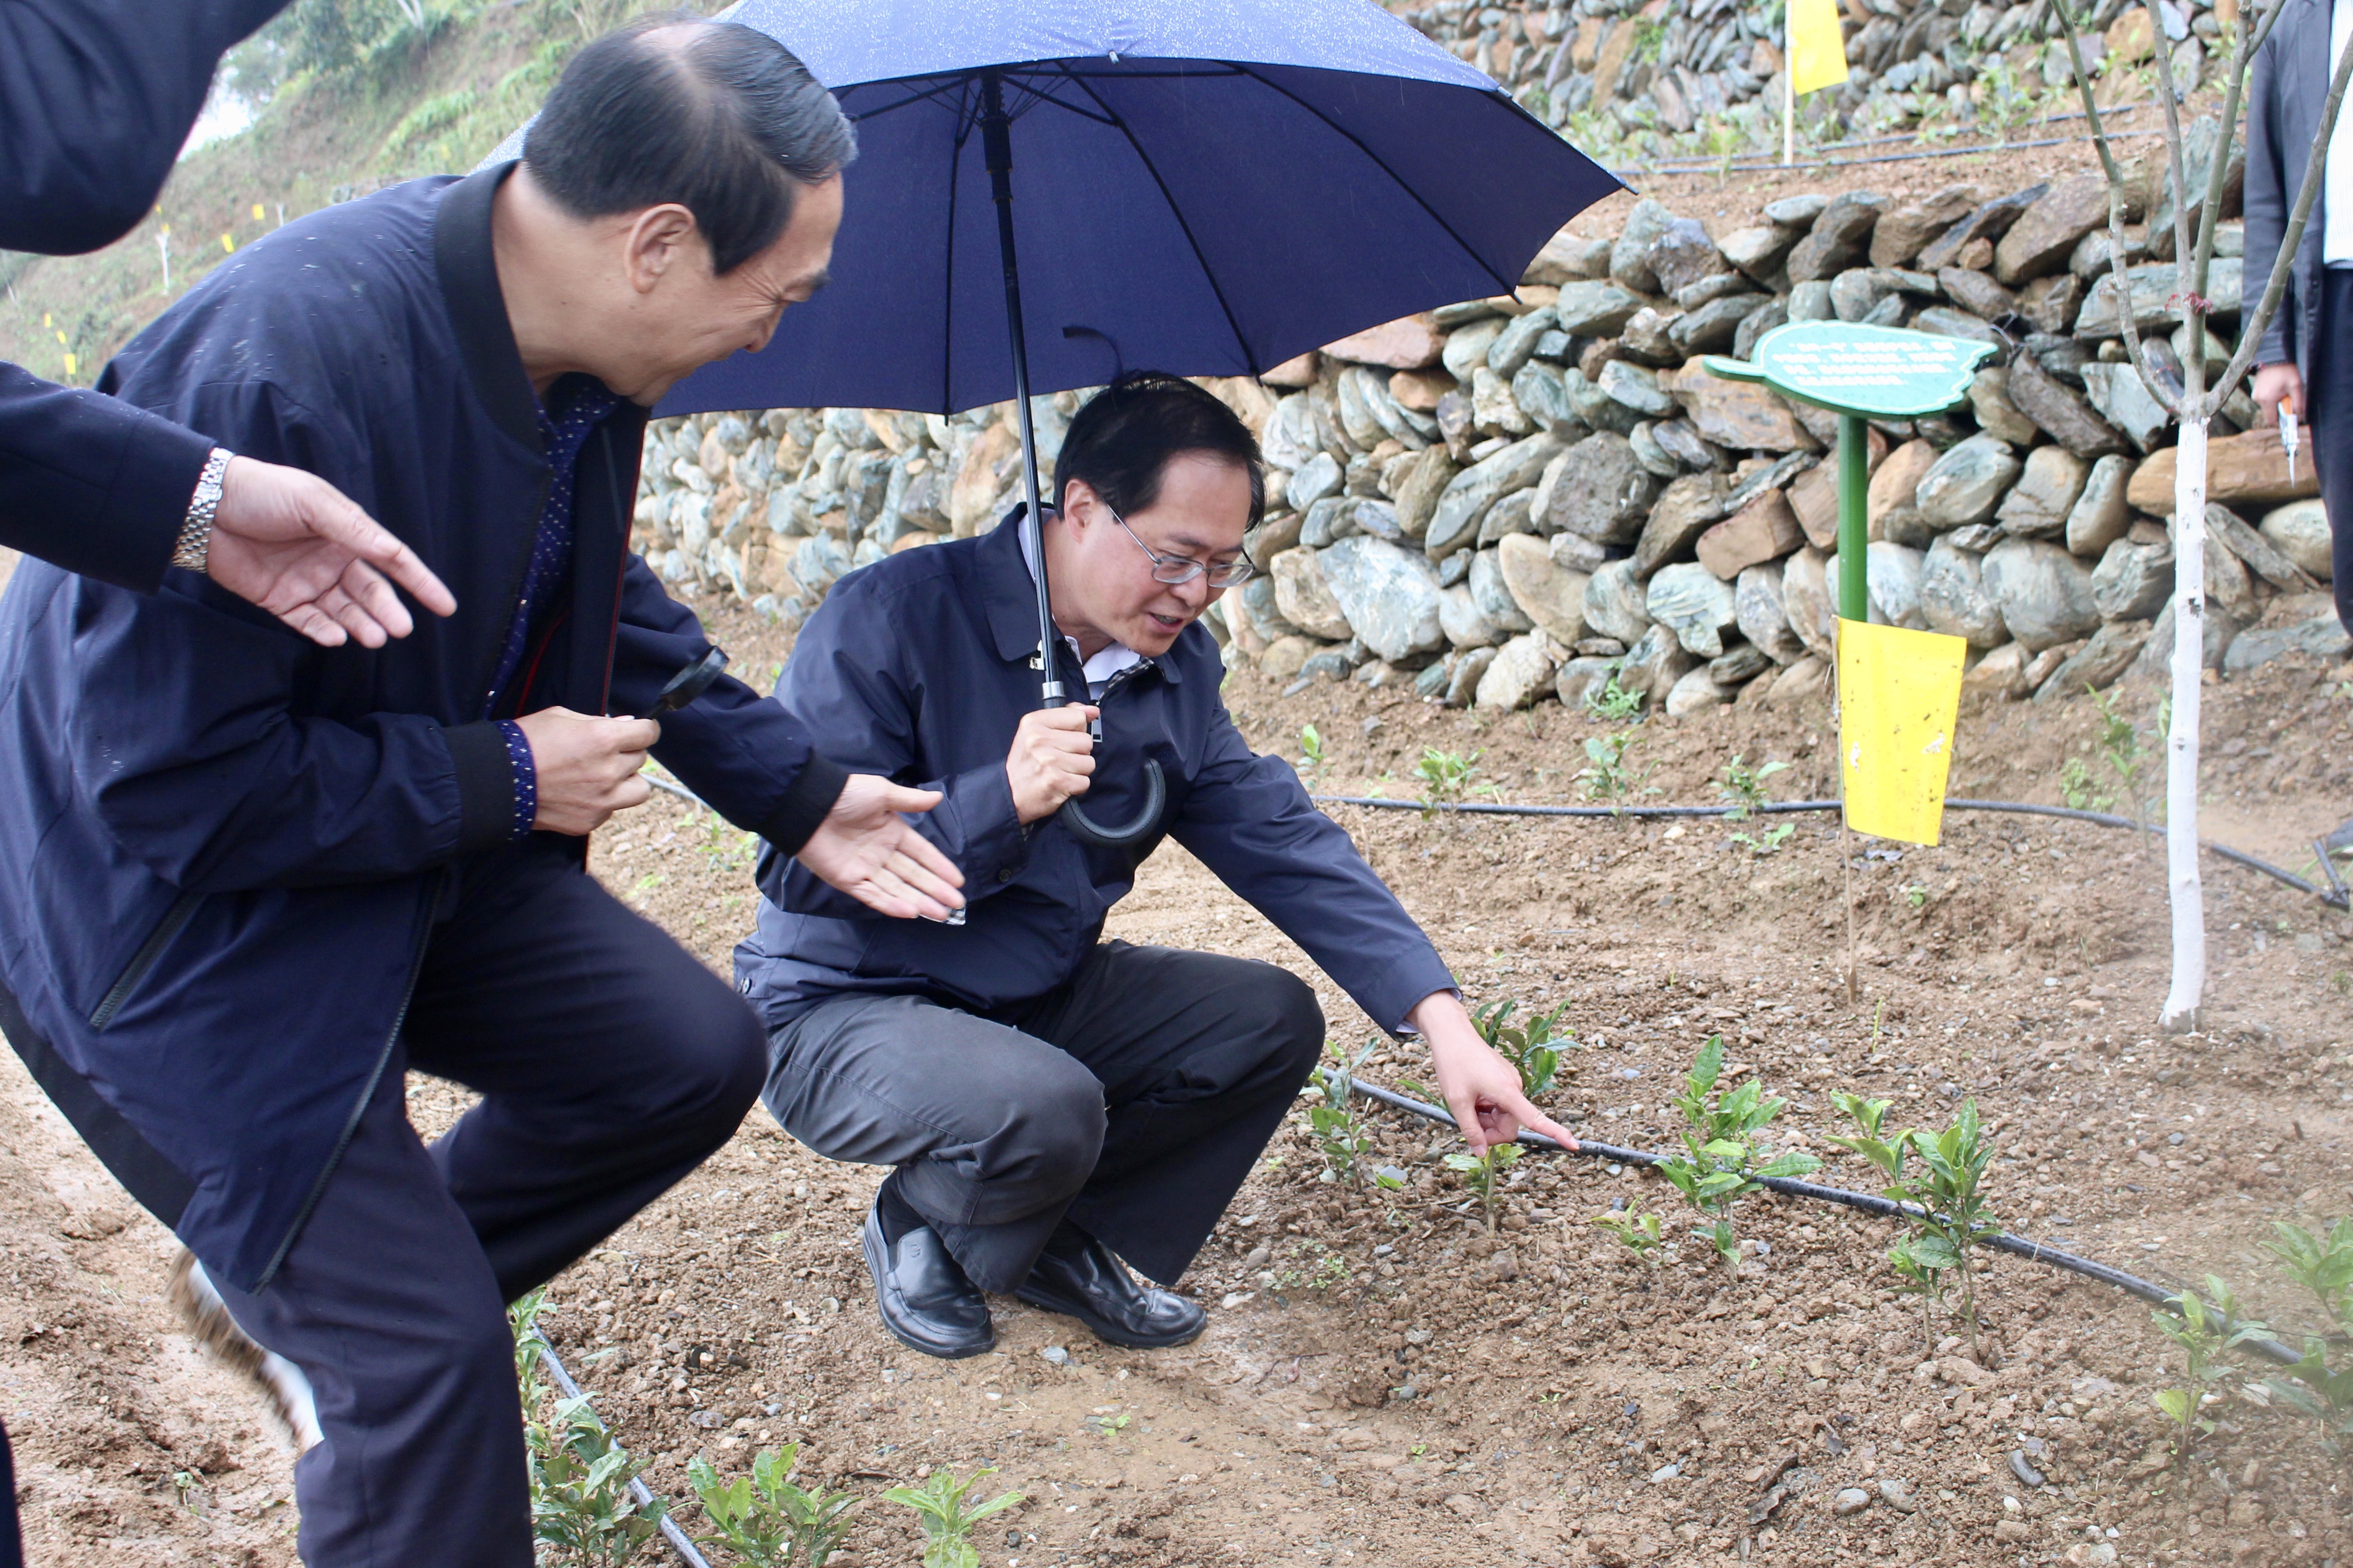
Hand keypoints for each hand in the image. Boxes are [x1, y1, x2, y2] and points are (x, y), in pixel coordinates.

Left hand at [209, 455, 456, 647]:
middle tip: (400, 629)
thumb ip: (356, 530)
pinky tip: (337, 637)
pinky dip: (324, 632)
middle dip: (387, 611)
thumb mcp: (315, 502)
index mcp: (345, 532)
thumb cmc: (262, 493)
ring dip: (360, 625)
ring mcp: (305, 581)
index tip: (446, 606)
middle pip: (369, 592)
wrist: (202, 505)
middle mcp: (330, 559)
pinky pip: (308, 622)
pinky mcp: (278, 599)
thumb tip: (394, 554)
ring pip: (343, 611)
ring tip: (374, 638)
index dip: (421, 583)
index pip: (392, 560)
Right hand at [515, 708, 657, 834]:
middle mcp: (609, 771)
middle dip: (627, 752)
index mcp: (603, 739)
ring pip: (639, 790)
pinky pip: (612, 809)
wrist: (496, 781)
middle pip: (641, 759)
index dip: (645, 729)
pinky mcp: (589, 821)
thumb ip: (598, 722)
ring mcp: (601, 800)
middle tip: (605, 752)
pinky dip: (603, 801)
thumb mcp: (560, 717)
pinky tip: (579, 793)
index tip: (640, 731)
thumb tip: (627, 725)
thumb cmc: (525, 743)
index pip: (648, 733)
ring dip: (627, 781)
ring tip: (604, 776)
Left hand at [795, 773, 967, 919]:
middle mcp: (881, 853)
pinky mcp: (847, 880)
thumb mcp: (883, 793)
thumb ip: (911, 801)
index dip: (940, 867)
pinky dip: (891, 904)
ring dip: (919, 901)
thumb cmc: (846, 794)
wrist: (809, 804)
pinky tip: (911, 911)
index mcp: (892, 832)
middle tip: (956, 905)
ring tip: (940, 913)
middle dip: (935, 890)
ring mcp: (865, 868)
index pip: (922, 853)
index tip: (958, 881)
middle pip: (913, 875)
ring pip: (897, 889)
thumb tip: (938, 798)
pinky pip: (872, 895)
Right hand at [1006, 703, 1096, 824]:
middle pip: (1086, 741)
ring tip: (1061, 771)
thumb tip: (1093, 711)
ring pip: (1088, 762)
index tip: (1063, 739)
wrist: (1009, 794)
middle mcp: (1040, 739)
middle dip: (1078, 753)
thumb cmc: (1026, 762)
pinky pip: (1085, 781)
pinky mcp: (1057, 781)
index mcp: (1034, 722)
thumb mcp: (1037, 731)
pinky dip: (1076, 786)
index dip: (1076, 731)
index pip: (1078, 717)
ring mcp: (1049, 761)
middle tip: (1060, 759)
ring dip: (1078, 771)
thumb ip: (1066, 716)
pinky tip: (1061, 784)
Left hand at [1411, 991, 1578, 1154]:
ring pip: (1502, 1116)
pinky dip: (1486, 1107)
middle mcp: (1514, 1087)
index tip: (1574, 1146)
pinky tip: (1472, 1096)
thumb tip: (1481, 1153)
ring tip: (1467, 1103)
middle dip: (1490, 1130)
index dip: (1555, 1133)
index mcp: (1507, 1091)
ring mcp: (1510, 1083)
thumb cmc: (1454, 1063)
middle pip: (1509, 1125)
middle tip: (1468, 1121)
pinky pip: (1500, 1104)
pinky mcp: (1505, 1080)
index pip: (1535, 1118)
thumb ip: (1470, 1130)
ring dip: (1486, 1118)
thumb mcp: (1457, 1101)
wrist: (1452, 1033)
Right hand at [2252, 361, 2303, 426]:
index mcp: (2267, 400)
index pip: (2271, 421)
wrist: (2275, 356)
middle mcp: (2258, 399)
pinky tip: (2277, 387)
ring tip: (2282, 389)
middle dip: (2280, 409)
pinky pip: (2264, 399)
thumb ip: (2298, 404)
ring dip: (2276, 402)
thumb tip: (2300, 417)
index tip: (2289, 417)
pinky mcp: (2255, 390)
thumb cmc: (2286, 370)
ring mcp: (2255, 394)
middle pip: (2270, 413)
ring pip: (2267, 406)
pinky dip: (2272, 397)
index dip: (2281, 422)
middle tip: (2288, 397)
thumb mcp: (2296, 386)